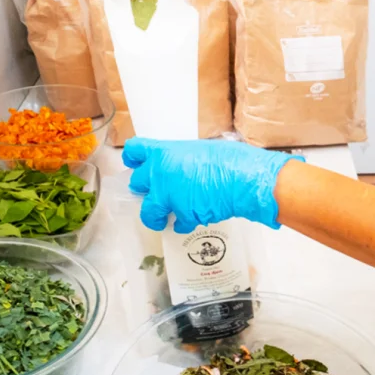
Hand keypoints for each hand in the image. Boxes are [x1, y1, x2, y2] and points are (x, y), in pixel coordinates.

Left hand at [122, 138, 303, 232]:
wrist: (242, 179)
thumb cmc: (227, 158)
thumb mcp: (198, 150)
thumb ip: (181, 159)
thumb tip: (180, 168)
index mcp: (163, 152)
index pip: (134, 150)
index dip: (132, 159)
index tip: (134, 164)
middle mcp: (159, 174)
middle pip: (136, 183)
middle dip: (144, 190)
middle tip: (155, 193)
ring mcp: (168, 196)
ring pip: (148, 212)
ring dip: (155, 216)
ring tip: (163, 219)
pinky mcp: (181, 215)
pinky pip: (176, 223)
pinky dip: (183, 224)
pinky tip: (192, 220)